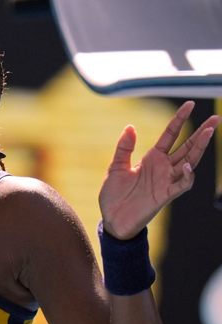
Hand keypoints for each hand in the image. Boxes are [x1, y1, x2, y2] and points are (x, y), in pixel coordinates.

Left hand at [99, 102, 219, 239]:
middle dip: (202, 133)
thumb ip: (124, 147)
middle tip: (216, 118)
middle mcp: (163, 168)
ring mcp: (166, 181)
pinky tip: (188, 166)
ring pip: (189, 162)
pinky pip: (181, 185)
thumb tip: (130, 126)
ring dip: (199, 148)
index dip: (179, 119)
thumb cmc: (114, 194)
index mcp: (152, 158)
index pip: (171, 135)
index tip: (190, 104)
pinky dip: (187, 176)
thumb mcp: (116, 166)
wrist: (112, 219)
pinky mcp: (165, 196)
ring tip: (208, 132)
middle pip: (187, 147)